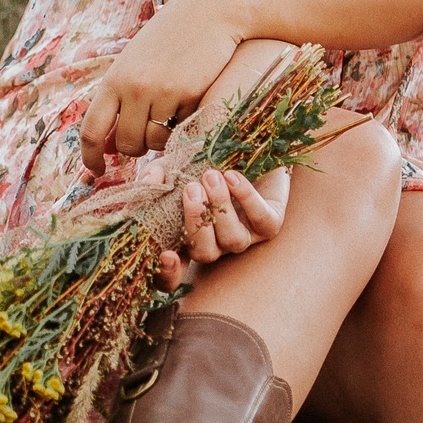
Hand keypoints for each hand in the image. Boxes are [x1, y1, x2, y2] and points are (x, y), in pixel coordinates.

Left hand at [79, 0, 246, 172]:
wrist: (210, 12)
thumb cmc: (170, 39)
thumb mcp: (134, 63)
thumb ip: (120, 97)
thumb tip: (110, 144)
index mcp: (113, 80)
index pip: (90, 129)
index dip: (90, 157)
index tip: (97, 172)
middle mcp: (132, 88)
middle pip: (126, 144)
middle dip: (136, 148)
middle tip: (149, 134)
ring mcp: (161, 92)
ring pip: (155, 142)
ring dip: (162, 140)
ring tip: (171, 115)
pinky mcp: (190, 94)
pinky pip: (183, 130)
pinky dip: (185, 125)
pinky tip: (191, 101)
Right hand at [153, 168, 285, 288]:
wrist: (246, 148)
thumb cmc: (203, 161)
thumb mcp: (173, 165)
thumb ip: (156, 174)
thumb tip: (151, 182)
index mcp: (189, 237)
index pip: (174, 273)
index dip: (168, 273)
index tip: (166, 255)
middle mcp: (217, 244)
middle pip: (204, 254)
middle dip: (195, 221)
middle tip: (191, 188)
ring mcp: (245, 237)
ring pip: (233, 240)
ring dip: (220, 207)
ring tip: (212, 176)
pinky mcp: (270, 224)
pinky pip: (260, 219)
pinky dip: (245, 197)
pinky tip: (232, 176)